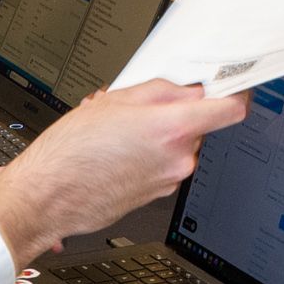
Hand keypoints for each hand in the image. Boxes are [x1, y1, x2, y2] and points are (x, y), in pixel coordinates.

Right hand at [0, 79, 249, 261]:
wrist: (48, 196)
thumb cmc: (71, 152)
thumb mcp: (114, 101)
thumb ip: (161, 91)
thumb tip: (188, 92)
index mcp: (174, 129)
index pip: (231, 110)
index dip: (235, 94)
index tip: (233, 87)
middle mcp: (179, 159)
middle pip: (198, 126)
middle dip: (175, 115)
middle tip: (139, 111)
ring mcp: (169, 180)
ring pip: (179, 146)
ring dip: (158, 137)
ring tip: (119, 135)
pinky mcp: (158, 195)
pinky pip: (164, 166)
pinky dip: (149, 157)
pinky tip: (117, 154)